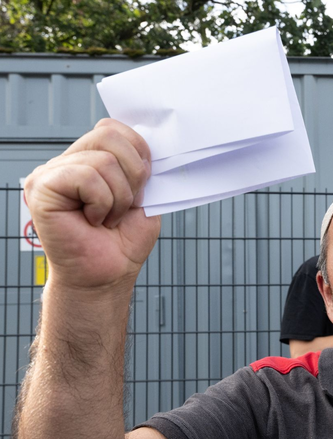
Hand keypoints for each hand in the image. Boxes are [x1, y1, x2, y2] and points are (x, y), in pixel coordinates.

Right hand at [25, 119, 159, 290]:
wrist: (107, 276)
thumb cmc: (121, 243)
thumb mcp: (143, 199)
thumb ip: (141, 168)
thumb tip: (150, 143)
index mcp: (88, 160)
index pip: (113, 128)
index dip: (138, 152)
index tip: (141, 186)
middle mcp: (66, 162)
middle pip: (109, 136)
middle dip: (133, 175)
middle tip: (124, 206)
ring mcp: (50, 173)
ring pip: (103, 160)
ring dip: (118, 198)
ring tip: (107, 219)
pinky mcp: (41, 187)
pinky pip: (88, 178)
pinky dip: (102, 203)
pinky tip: (93, 221)